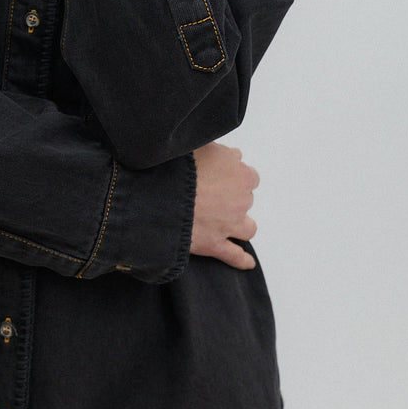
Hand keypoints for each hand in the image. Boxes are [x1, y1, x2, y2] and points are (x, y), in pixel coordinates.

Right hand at [189, 141, 258, 269]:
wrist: (159, 193)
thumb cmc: (178, 166)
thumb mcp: (201, 146)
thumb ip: (221, 151)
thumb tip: (234, 155)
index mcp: (240, 174)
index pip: (248, 176)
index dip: (233, 176)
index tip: (220, 176)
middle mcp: (240, 200)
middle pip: (245, 200)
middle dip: (231, 198)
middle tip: (210, 195)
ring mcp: (229, 224)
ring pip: (247, 228)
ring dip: (240, 225)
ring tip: (227, 222)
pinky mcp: (214, 244)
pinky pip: (234, 256)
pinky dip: (241, 260)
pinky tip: (247, 263)